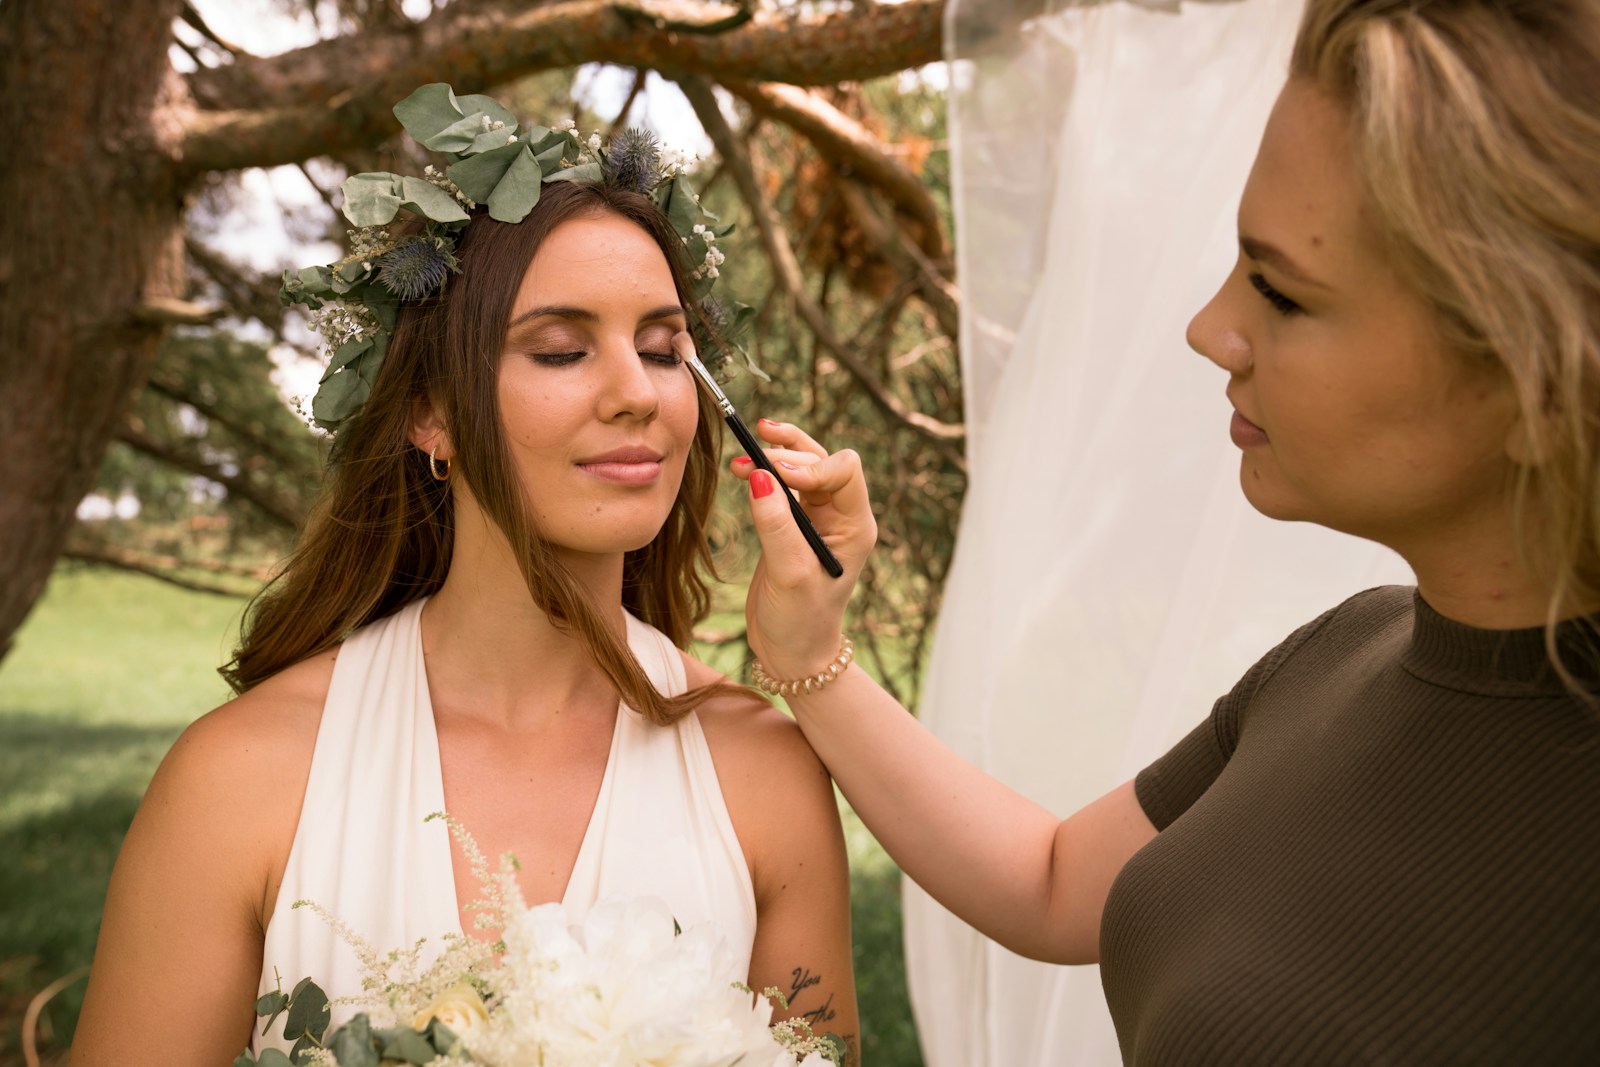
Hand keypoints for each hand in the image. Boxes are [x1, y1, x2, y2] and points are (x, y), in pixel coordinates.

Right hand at [727, 419, 876, 678]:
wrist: (791, 651)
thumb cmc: (800, 620)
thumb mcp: (788, 574)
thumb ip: (776, 525)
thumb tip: (758, 475)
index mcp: (855, 526)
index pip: (845, 471)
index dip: (811, 466)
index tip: (776, 476)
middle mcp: (842, 517)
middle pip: (822, 460)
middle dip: (786, 455)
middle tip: (746, 460)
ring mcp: (819, 518)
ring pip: (803, 466)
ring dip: (775, 454)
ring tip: (743, 450)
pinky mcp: (795, 523)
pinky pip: (784, 485)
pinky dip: (765, 471)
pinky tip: (742, 468)